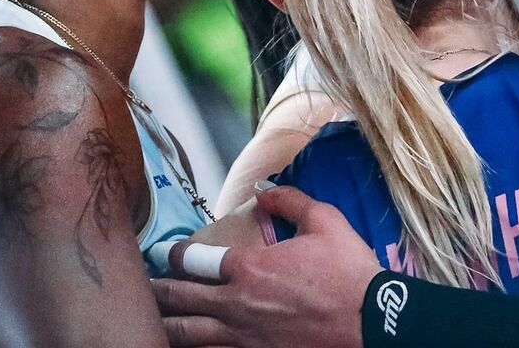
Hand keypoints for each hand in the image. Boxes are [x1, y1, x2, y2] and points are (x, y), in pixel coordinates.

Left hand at [152, 185, 379, 347]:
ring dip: (166, 327)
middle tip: (144, 288)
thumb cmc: (350, 273)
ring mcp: (242, 338)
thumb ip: (290, 200)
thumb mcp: (325, 222)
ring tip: (152, 323)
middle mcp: (237, 304)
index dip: (174, 256)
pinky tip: (185, 345)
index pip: (195, 260)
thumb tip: (263, 187)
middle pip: (179, 300)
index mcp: (250, 268)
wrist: (373, 324)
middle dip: (158, 293)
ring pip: (186, 336)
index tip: (165, 254)